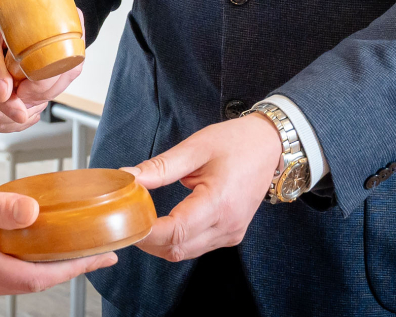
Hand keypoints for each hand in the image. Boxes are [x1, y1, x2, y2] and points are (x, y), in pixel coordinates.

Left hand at [0, 0, 83, 131]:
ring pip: (63, 76)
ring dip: (41, 92)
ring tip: (16, 92)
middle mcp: (68, 24)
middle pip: (67, 73)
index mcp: (59, 14)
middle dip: (41, 94)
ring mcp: (63, 35)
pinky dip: (40, 86)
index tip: (19, 94)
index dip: (42, 87)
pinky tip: (21, 87)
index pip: (64, 63)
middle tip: (14, 97)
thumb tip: (3, 95)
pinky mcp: (54, 44)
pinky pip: (56, 71)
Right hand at [0, 180, 116, 303]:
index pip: (37, 277)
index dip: (73, 268)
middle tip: (100, 250)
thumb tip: (34, 212)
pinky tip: (41, 243)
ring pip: (22, 276)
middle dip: (68, 265)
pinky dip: (28, 258)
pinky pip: (8, 271)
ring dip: (48, 261)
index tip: (101, 258)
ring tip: (78, 245)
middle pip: (34, 279)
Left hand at [123, 115, 282, 261]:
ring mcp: (231, 233)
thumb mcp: (195, 148)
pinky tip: (165, 222)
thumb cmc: (235, 142)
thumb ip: (161, 167)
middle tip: (128, 219)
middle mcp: (227, 226)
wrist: (269, 146)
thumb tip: (128, 177)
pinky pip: (197, 247)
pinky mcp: (232, 234)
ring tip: (143, 219)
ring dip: (160, 242)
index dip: (146, 232)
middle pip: (177, 249)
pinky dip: (176, 240)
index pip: (175, 232)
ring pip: (185, 252)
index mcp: (219, 203)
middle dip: (147, 239)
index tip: (126, 220)